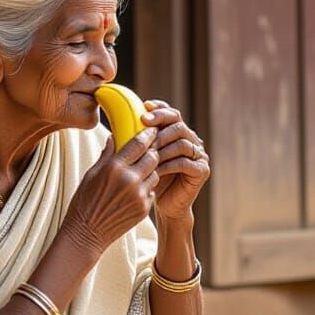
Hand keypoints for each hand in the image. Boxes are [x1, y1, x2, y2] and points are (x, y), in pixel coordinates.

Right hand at [62, 126, 160, 257]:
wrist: (86, 233)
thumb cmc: (84, 202)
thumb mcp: (91, 174)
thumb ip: (106, 155)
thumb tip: (114, 137)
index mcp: (114, 167)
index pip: (139, 144)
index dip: (148, 134)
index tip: (152, 129)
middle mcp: (130, 180)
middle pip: (153, 156)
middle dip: (152, 151)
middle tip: (149, 149)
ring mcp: (139, 195)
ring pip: (155, 173)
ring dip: (150, 169)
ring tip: (140, 171)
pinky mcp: (144, 208)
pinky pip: (152, 190)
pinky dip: (147, 186)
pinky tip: (135, 189)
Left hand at [142, 101, 209, 222]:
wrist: (164, 205)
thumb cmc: (150, 179)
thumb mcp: (141, 158)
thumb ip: (134, 144)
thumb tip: (113, 133)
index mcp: (178, 133)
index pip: (171, 114)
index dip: (159, 110)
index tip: (143, 110)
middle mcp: (192, 140)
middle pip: (178, 124)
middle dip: (160, 125)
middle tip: (144, 128)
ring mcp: (199, 155)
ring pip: (182, 143)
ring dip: (163, 147)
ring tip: (148, 152)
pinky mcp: (202, 170)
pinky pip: (185, 162)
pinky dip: (169, 164)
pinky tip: (156, 169)